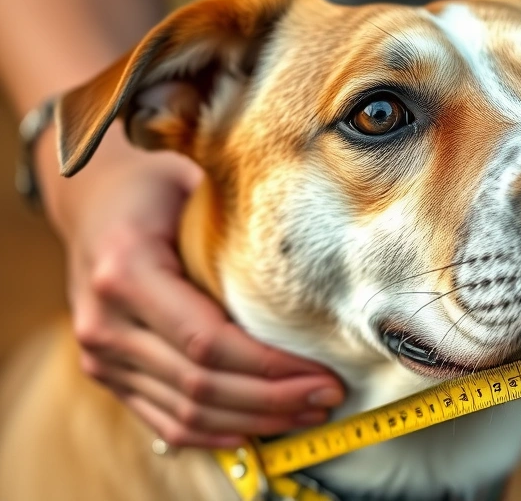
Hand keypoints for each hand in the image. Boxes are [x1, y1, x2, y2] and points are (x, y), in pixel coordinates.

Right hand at [49, 131, 343, 447]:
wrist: (93, 201)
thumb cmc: (155, 189)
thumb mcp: (193, 185)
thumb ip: (240, 222)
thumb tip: (322, 254)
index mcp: (126, 272)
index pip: (207, 341)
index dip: (270, 368)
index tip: (324, 372)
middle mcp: (105, 323)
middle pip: (200, 386)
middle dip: (274, 400)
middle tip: (328, 396)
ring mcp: (100, 355)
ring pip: (186, 413)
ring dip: (254, 421)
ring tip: (308, 412)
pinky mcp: (107, 374)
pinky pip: (164, 420)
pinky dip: (215, 433)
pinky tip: (258, 430)